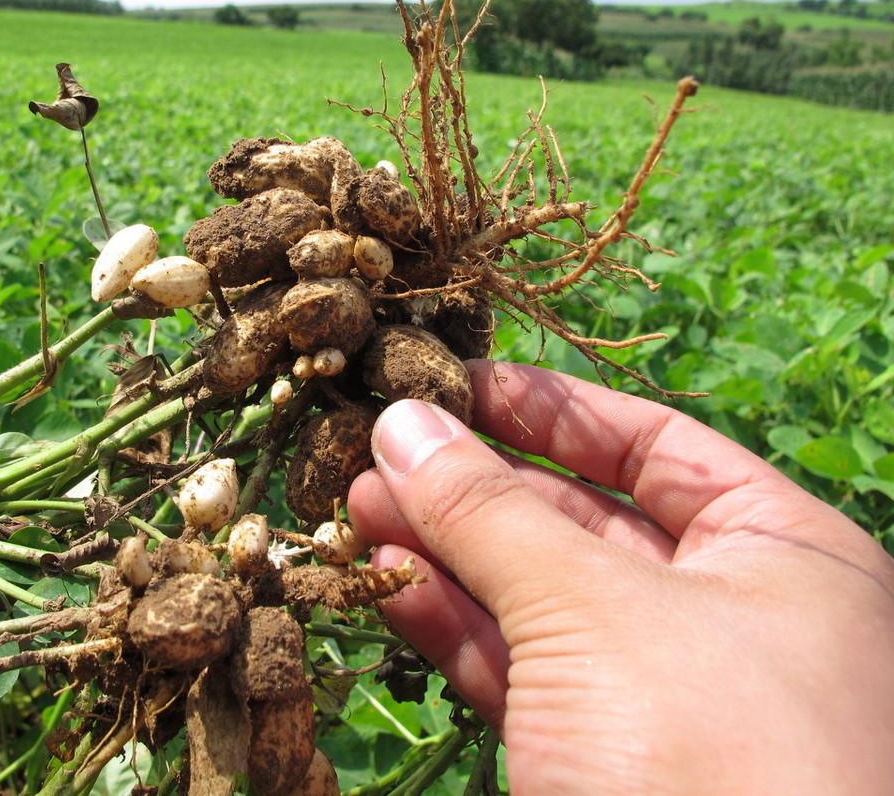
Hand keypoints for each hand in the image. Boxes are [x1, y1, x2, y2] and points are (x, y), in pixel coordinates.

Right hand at [349, 361, 893, 793]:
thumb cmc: (709, 760)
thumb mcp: (595, 609)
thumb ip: (493, 510)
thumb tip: (405, 422)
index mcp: (784, 556)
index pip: (653, 442)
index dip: (549, 406)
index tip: (453, 383)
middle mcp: (732, 617)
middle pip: (582, 516)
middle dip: (476, 483)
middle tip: (377, 449)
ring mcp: (662, 696)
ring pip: (537, 596)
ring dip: (445, 551)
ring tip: (355, 506)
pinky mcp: (601, 763)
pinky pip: (519, 669)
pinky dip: (451, 625)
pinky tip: (384, 581)